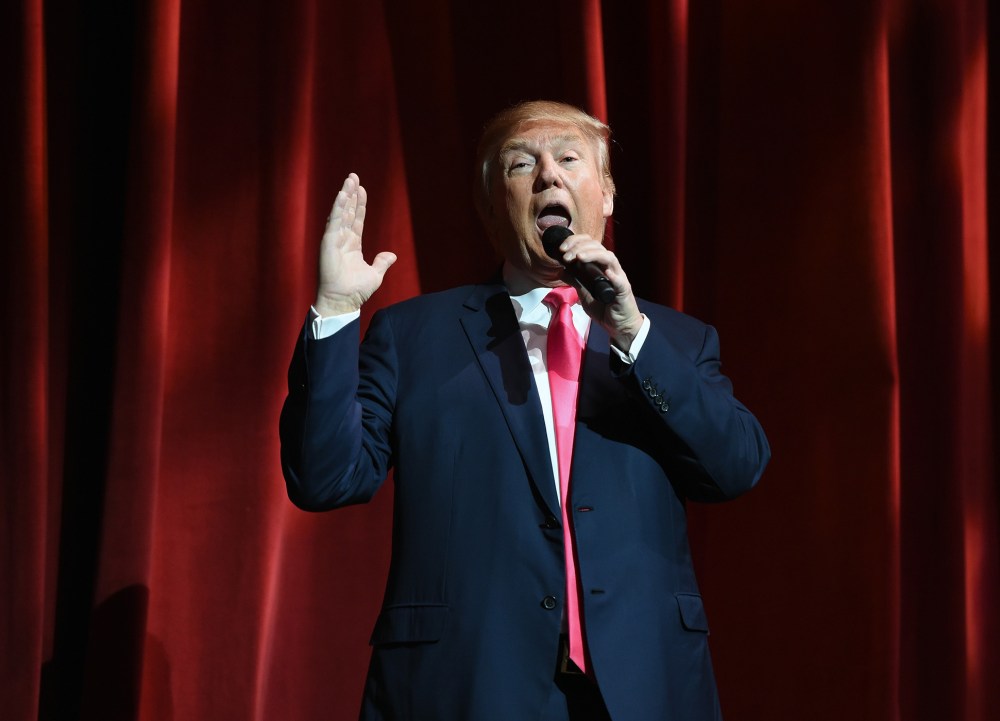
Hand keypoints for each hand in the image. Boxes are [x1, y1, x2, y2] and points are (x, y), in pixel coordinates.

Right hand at [314, 173, 396, 315]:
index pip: (357, 219)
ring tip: (350, 179)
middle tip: (354, 176)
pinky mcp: (328, 243)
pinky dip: (338, 208)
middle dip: (351, 193)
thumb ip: (382, 262)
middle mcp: (342, 239)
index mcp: (352, 245)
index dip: (360, 204)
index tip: (362, 189)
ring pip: (341, 213)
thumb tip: (392, 255)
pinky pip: (334, 222)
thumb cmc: (356, 291)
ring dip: (345, 195)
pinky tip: (343, 195)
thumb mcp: (375, 274)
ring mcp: (334, 240)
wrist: (343, 301)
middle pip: (348, 211)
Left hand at [557, 234, 644, 351]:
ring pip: (609, 258)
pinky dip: (613, 275)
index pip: (590, 245)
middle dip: (579, 247)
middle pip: (598, 247)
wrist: (618, 326)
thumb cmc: (604, 309)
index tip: (561, 249)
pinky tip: (605, 272)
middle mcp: (610, 268)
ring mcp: (618, 277)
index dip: (576, 242)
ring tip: (578, 257)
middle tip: (565, 254)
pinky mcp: (624, 290)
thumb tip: (561, 271)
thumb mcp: (584, 294)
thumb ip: (575, 282)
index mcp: (600, 266)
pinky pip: (620, 280)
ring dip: (592, 254)